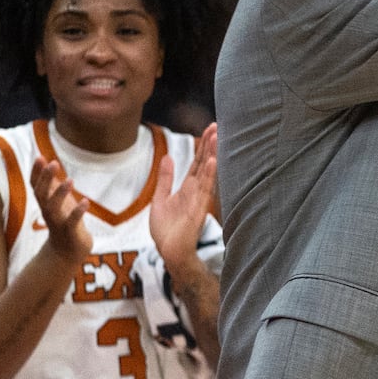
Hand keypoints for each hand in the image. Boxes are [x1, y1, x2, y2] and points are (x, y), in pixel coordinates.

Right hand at [30, 157, 90, 261]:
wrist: (67, 252)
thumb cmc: (64, 222)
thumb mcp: (58, 200)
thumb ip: (52, 183)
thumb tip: (45, 159)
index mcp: (45, 203)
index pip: (35, 186)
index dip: (36, 172)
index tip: (40, 157)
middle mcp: (48, 212)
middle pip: (41, 194)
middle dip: (45, 179)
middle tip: (53, 163)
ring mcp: (57, 223)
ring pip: (53, 208)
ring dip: (60, 194)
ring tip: (70, 180)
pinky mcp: (70, 233)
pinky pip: (71, 223)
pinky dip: (77, 212)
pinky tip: (85, 201)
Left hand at [150, 124, 216, 274]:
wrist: (168, 252)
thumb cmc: (166, 231)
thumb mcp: (160, 199)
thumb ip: (165, 179)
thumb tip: (167, 157)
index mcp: (188, 187)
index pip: (197, 162)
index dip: (203, 145)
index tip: (210, 128)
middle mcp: (196, 191)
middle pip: (204, 163)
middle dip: (209, 144)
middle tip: (217, 125)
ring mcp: (199, 200)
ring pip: (207, 173)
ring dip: (212, 155)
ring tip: (217, 137)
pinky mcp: (198, 210)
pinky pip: (205, 190)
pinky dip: (209, 176)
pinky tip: (212, 162)